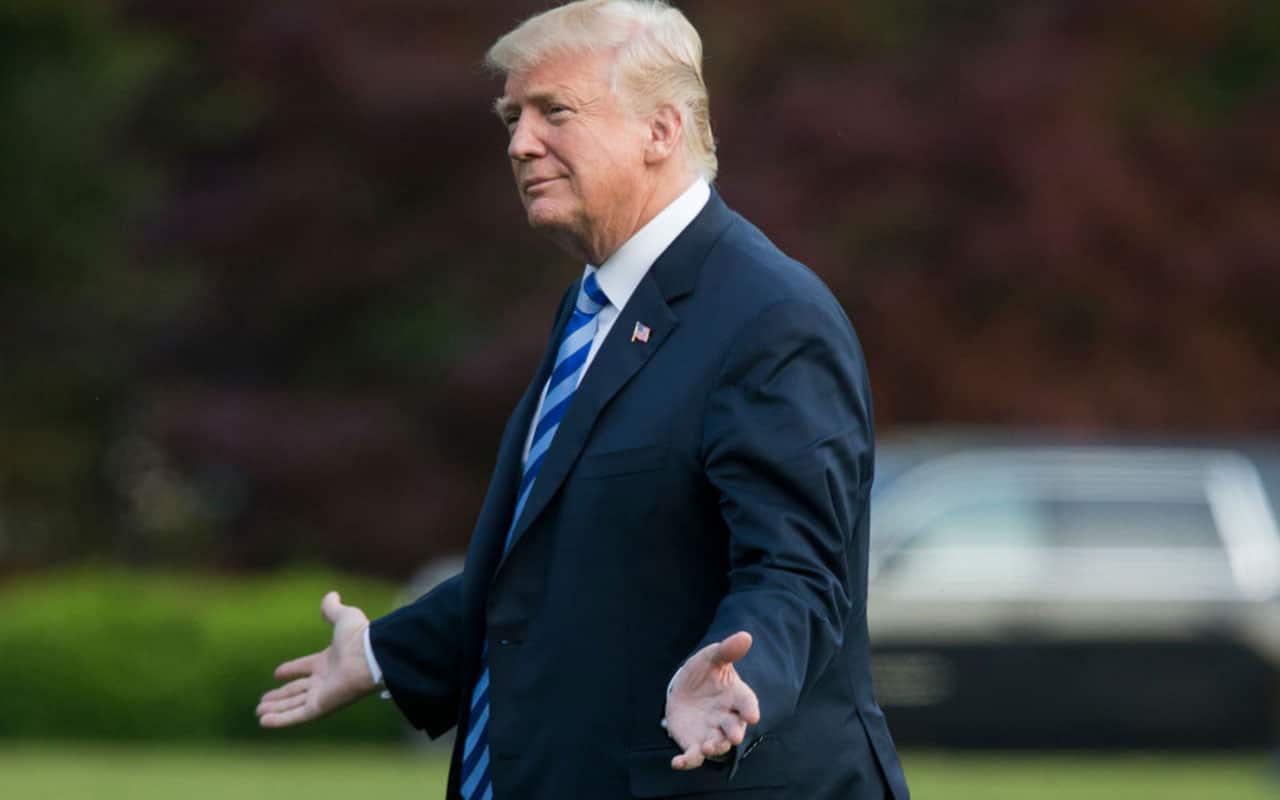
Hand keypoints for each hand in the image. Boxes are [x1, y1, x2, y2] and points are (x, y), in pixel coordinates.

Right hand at [256, 591, 377, 727]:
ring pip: (294, 705)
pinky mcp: (321, 707)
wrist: (369, 656)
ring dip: (276, 709)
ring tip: (259, 712)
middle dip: (281, 696)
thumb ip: (333, 609)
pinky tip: (263, 721)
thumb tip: (331, 595)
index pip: (307, 667)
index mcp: (330, 661)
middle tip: (263, 701)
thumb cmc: (359, 637)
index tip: (276, 673)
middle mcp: (326, 680)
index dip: (292, 669)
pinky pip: (297, 716)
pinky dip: (280, 720)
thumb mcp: (343, 617)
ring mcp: (323, 695)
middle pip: (298, 690)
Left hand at [664, 631, 760, 769]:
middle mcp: (727, 718)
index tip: (752, 715)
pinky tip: (677, 762)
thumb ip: (727, 650)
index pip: (747, 703)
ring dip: (713, 748)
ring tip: (707, 748)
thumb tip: (746, 636)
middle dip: (733, 733)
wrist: (684, 689)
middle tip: (733, 737)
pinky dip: (686, 762)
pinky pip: (692, 756)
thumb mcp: (712, 657)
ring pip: (716, 744)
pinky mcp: (694, 743)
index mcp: (736, 696)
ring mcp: (711, 732)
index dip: (750, 709)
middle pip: (734, 728)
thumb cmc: (704, 672)